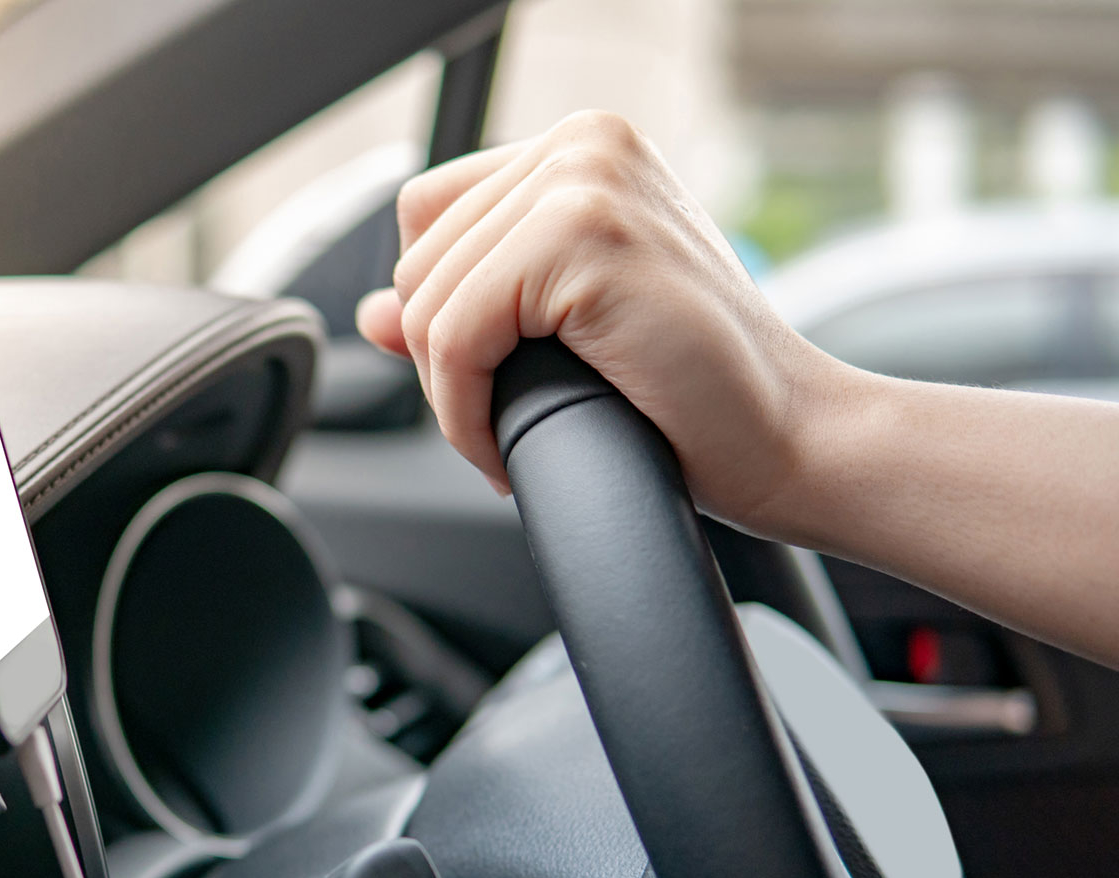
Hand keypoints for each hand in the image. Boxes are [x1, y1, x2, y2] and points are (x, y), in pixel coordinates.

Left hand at [355, 110, 843, 532]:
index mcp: (584, 147)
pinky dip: (461, 414)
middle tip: (505, 419)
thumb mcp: (562, 331)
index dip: (437, 310)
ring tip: (510, 437)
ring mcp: (585, 180)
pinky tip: (503, 448)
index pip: (428, 214)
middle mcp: (584, 143)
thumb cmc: (696, 392)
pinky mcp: (581, 238)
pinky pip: (450, 339)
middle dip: (443, 362)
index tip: (487, 376)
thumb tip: (368, 314)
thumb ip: (468, 305)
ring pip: (424, 304)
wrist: (793, 438)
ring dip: (452, 397)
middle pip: (418, 262)